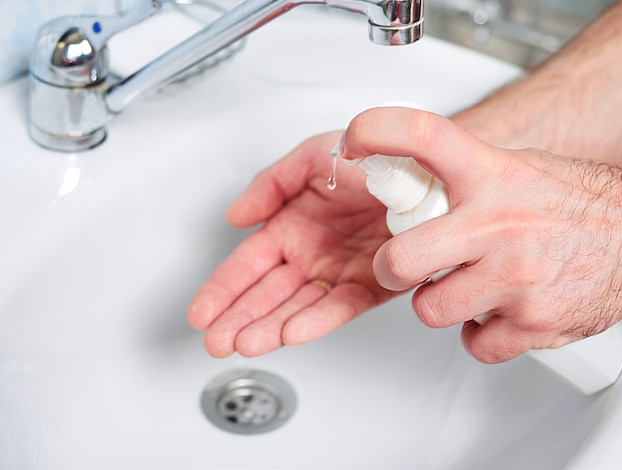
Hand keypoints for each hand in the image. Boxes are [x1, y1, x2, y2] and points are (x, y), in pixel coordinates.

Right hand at [188, 131, 395, 356]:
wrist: (420, 164)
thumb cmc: (368, 158)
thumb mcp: (310, 158)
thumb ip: (270, 184)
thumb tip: (235, 217)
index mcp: (290, 228)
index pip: (247, 265)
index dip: (222, 289)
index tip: (201, 312)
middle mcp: (310, 256)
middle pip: (266, 294)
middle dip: (238, 319)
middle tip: (216, 342)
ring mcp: (338, 273)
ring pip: (298, 307)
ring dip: (270, 327)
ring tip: (245, 343)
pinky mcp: (373, 284)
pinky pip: (341, 305)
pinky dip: (318, 320)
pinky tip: (293, 331)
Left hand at [342, 107, 621, 362]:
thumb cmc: (572, 206)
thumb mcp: (513, 172)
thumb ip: (461, 177)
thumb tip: (407, 177)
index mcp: (491, 176)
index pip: (423, 137)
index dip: (376, 132)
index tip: (355, 142)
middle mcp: (499, 225)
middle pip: (401, 259)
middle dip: (392, 269)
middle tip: (403, 264)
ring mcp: (515, 278)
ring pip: (430, 309)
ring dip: (440, 302)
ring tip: (468, 284)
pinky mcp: (531, 323)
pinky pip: (473, 343)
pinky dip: (479, 332)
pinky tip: (496, 308)